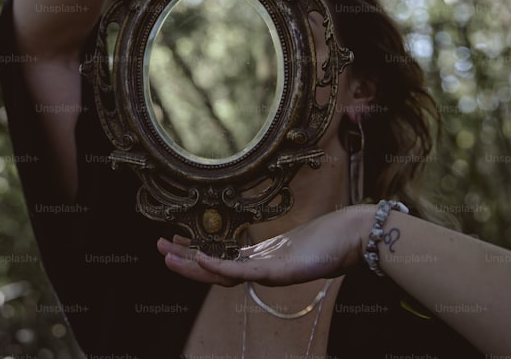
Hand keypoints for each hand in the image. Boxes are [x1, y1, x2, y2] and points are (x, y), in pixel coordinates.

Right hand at [156, 206, 373, 286]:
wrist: (353, 238)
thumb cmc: (326, 238)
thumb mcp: (291, 241)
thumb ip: (271, 246)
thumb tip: (257, 243)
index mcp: (260, 262)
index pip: (219, 263)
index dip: (194, 257)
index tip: (172, 244)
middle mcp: (260, 270)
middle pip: (214, 271)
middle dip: (184, 263)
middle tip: (157, 250)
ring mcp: (268, 272)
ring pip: (223, 274)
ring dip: (194, 267)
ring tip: (168, 256)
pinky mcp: (280, 270)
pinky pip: (244, 270)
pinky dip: (221, 266)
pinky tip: (202, 258)